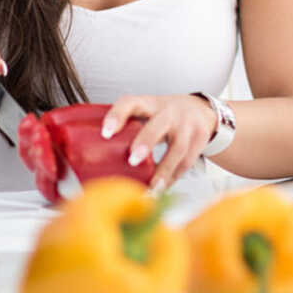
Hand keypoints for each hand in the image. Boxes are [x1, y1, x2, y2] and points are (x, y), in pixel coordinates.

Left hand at [101, 94, 218, 192]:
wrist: (201, 110)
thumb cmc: (163, 114)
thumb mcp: (146, 111)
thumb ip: (127, 126)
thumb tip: (92, 155)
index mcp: (149, 103)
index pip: (130, 103)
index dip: (117, 116)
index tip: (105, 133)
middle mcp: (169, 112)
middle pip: (159, 124)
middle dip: (146, 141)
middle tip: (132, 160)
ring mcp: (186, 126)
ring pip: (177, 148)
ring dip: (163, 169)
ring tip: (151, 187)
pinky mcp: (199, 140)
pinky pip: (186, 163)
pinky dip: (172, 178)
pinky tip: (161, 189)